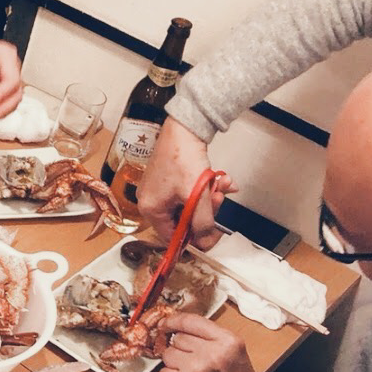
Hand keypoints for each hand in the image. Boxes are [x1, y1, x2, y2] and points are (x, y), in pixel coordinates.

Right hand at [138, 120, 237, 247]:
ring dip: (208, 198)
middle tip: (218, 200)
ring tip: (221, 185)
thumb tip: (204, 243)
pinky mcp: (168, 179)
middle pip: (183, 221)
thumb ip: (202, 223)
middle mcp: (150, 201)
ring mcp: (158, 190)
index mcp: (151, 210)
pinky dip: (204, 189)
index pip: (172, 238)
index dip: (195, 238)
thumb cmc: (183, 159)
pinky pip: (189, 193)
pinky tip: (219, 179)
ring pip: (189, 206)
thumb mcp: (196, 197)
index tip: (212, 234)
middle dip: (205, 212)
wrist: (183, 128)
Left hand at [158, 312, 263, 371]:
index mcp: (227, 341)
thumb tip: (178, 327)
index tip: (166, 323)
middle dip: (181, 349)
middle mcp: (211, 352)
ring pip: (168, 354)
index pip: (191, 321)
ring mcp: (195, 369)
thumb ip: (211, 337)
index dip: (174, 320)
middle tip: (193, 362)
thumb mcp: (234, 352)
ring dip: (174, 364)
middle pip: (178, 338)